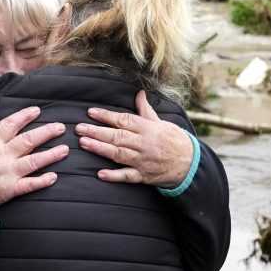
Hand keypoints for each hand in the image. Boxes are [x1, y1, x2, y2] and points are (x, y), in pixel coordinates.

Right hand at [0, 107, 67, 211]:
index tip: (37, 111)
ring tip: (65, 149)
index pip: (10, 124)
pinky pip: (29, 185)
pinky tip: (54, 176)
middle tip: (61, 127)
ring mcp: (6, 174)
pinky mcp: (8, 190)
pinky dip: (42, 181)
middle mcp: (0, 156)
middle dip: (46, 132)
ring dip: (51, 155)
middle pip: (28, 140)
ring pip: (34, 161)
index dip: (24, 116)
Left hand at [76, 90, 192, 187]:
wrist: (190, 163)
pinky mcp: (144, 176)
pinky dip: (114, 175)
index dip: (106, 116)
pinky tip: (101, 174)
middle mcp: (144, 143)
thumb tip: (139, 93)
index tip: (90, 113)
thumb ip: (146, 110)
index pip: (124, 120)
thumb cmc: (174, 140)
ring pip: (119, 154)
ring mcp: (143, 160)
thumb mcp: (161, 122)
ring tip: (84, 143)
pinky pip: (127, 176)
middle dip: (97, 132)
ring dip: (100, 149)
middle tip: (79, 128)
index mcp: (147, 128)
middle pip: (117, 136)